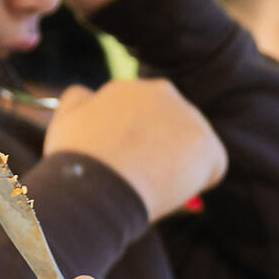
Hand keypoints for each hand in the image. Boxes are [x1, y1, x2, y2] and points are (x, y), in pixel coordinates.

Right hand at [44, 79, 226, 220]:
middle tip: (135, 176)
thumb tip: (86, 93)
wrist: (101, 183)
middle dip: (156, 148)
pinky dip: (198, 181)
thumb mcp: (66, 119)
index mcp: (130, 88)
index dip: (130, 140)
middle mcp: (163, 93)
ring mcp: (190, 118)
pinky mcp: (210, 147)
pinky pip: (212, 167)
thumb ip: (78, 100)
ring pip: (189, 146)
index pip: (138, 114)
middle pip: (167, 126)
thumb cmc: (79, 156)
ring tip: (150, 186)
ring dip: (176, 164)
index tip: (119, 160)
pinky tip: (173, 190)